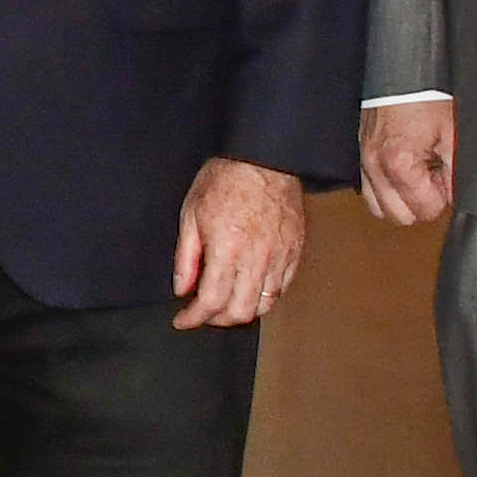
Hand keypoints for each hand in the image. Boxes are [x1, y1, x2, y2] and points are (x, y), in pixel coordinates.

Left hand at [169, 159, 310, 334]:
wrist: (264, 157)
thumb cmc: (226, 178)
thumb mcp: (191, 214)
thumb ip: (186, 258)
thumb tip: (182, 289)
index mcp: (227, 250)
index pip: (210, 302)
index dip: (193, 318)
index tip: (183, 319)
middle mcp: (256, 259)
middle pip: (239, 312)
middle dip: (217, 320)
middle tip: (203, 313)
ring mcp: (279, 257)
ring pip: (264, 305)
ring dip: (241, 311)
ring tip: (226, 303)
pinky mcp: (295, 251)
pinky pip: (282, 288)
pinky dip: (264, 297)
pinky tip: (250, 289)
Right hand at [358, 95, 458, 229]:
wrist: (404, 69)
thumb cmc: (427, 95)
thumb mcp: (454, 134)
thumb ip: (456, 172)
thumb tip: (455, 197)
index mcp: (399, 163)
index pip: (425, 210)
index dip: (442, 196)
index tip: (445, 173)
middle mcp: (375, 166)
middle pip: (399, 217)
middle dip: (420, 202)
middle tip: (434, 175)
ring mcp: (364, 160)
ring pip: (380, 208)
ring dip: (401, 198)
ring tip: (418, 173)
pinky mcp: (361, 152)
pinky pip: (370, 188)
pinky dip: (387, 186)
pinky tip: (404, 168)